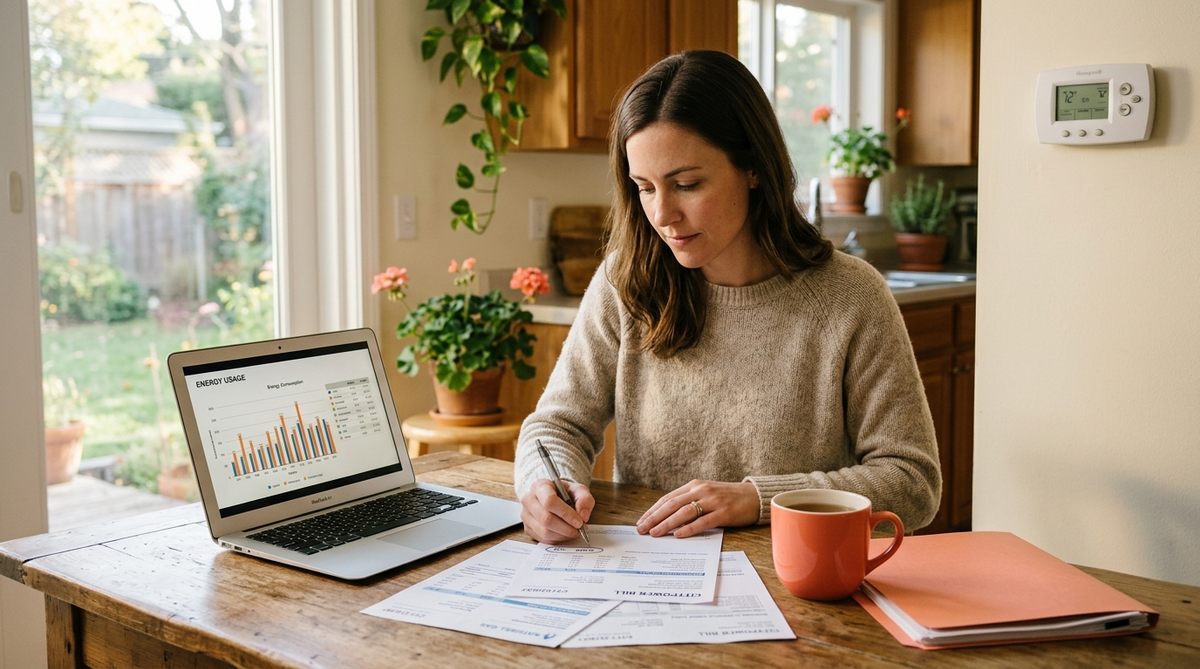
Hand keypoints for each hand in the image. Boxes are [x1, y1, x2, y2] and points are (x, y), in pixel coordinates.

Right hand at [520, 478, 594, 543]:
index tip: (579, 522)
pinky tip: (565, 533)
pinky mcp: (527, 528)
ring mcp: (526, 515)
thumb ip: (584, 499)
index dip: (566, 514)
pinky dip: (557, 539)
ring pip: (544, 532)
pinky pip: (543, 539)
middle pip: (546, 519)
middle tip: (579, 529)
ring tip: (573, 531)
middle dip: (566, 528)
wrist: (555, 496)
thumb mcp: (579, 490)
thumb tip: (583, 515)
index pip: (550, 502)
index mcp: (540, 486)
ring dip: (563, 535)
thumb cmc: (565, 493)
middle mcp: (529, 500)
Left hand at [636, 480, 759, 538]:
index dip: (653, 510)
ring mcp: (713, 501)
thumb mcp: (706, 494)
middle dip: (654, 517)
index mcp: (694, 485)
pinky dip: (689, 528)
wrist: (754, 496)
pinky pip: (703, 521)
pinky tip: (678, 535)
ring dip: (667, 523)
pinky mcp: (724, 512)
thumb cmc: (728, 498)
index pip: (668, 498)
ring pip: (684, 512)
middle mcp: (701, 490)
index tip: (641, 521)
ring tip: (655, 533)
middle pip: (672, 504)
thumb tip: (667, 518)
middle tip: (642, 529)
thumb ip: (689, 502)